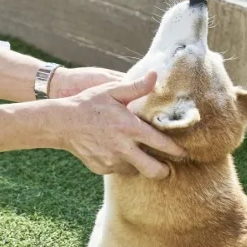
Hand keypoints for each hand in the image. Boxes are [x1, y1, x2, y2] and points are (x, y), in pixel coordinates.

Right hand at [50, 71, 185, 178]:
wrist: (61, 123)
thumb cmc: (89, 103)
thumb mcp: (112, 90)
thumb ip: (136, 87)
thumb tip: (155, 75)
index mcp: (130, 128)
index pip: (162, 144)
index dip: (177, 151)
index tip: (185, 154)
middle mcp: (123, 148)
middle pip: (154, 170)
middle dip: (164, 171)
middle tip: (168, 167)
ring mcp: (111, 161)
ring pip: (136, 171)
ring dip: (140, 164)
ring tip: (137, 153)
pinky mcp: (101, 168)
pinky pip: (118, 169)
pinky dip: (122, 163)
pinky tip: (116, 151)